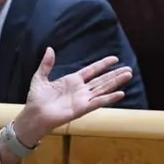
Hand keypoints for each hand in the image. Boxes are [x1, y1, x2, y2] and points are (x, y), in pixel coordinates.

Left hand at [13, 49, 132, 146]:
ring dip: (116, 83)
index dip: (103, 65)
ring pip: (103, 89)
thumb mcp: (40, 77)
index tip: (114, 59)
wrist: (33, 115)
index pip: (91, 70)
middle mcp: (80, 90)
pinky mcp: (81, 109)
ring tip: (128, 75)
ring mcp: (82, 99)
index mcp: (72, 81)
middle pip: (101, 80)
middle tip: (129, 69)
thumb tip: (50, 48)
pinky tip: (120, 94)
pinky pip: (98, 102)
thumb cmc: (36, 99)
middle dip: (115, 74)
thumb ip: (46, 64)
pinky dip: (109, 98)